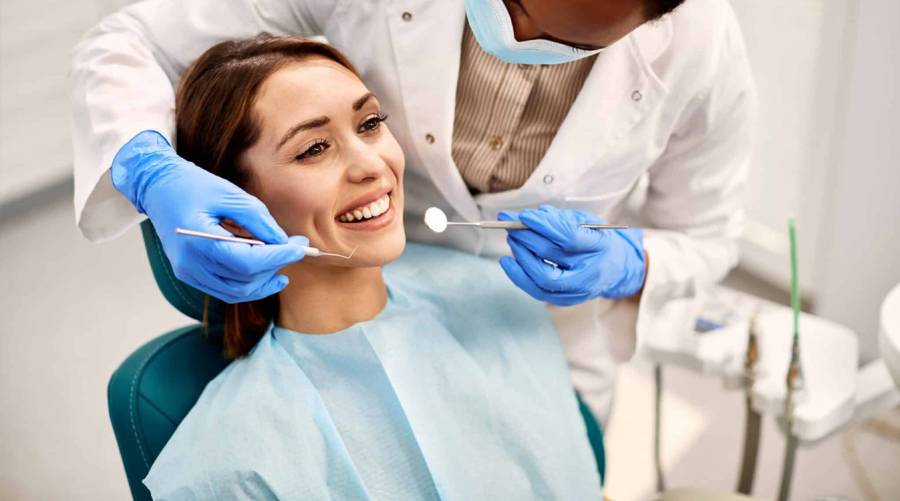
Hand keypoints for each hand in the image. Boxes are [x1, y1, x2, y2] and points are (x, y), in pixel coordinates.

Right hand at [112, 131, 307, 302]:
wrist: (157, 187)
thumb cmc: (192, 185)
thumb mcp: (230, 194)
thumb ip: (259, 220)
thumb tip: (283, 242)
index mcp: (198, 241)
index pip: (247, 262)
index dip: (278, 257)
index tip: (300, 247)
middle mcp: (191, 264)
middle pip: (244, 280)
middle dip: (275, 267)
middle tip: (295, 248)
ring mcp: (188, 272)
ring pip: (236, 291)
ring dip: (264, 281)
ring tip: (283, 262)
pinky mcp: (189, 274)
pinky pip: (224, 289)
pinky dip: (248, 285)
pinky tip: (266, 273)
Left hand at [498, 205, 645, 305]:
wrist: (614, 268)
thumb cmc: (596, 240)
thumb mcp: (587, 222)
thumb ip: (561, 218)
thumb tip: (532, 217)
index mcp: (599, 245)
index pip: (568, 236)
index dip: (543, 225)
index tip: (524, 215)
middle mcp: (590, 271)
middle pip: (550, 255)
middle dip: (526, 237)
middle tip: (511, 224)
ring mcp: (577, 290)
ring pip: (541, 276)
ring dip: (521, 255)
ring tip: (512, 238)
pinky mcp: (564, 300)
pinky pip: (537, 290)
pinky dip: (519, 275)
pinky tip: (508, 261)